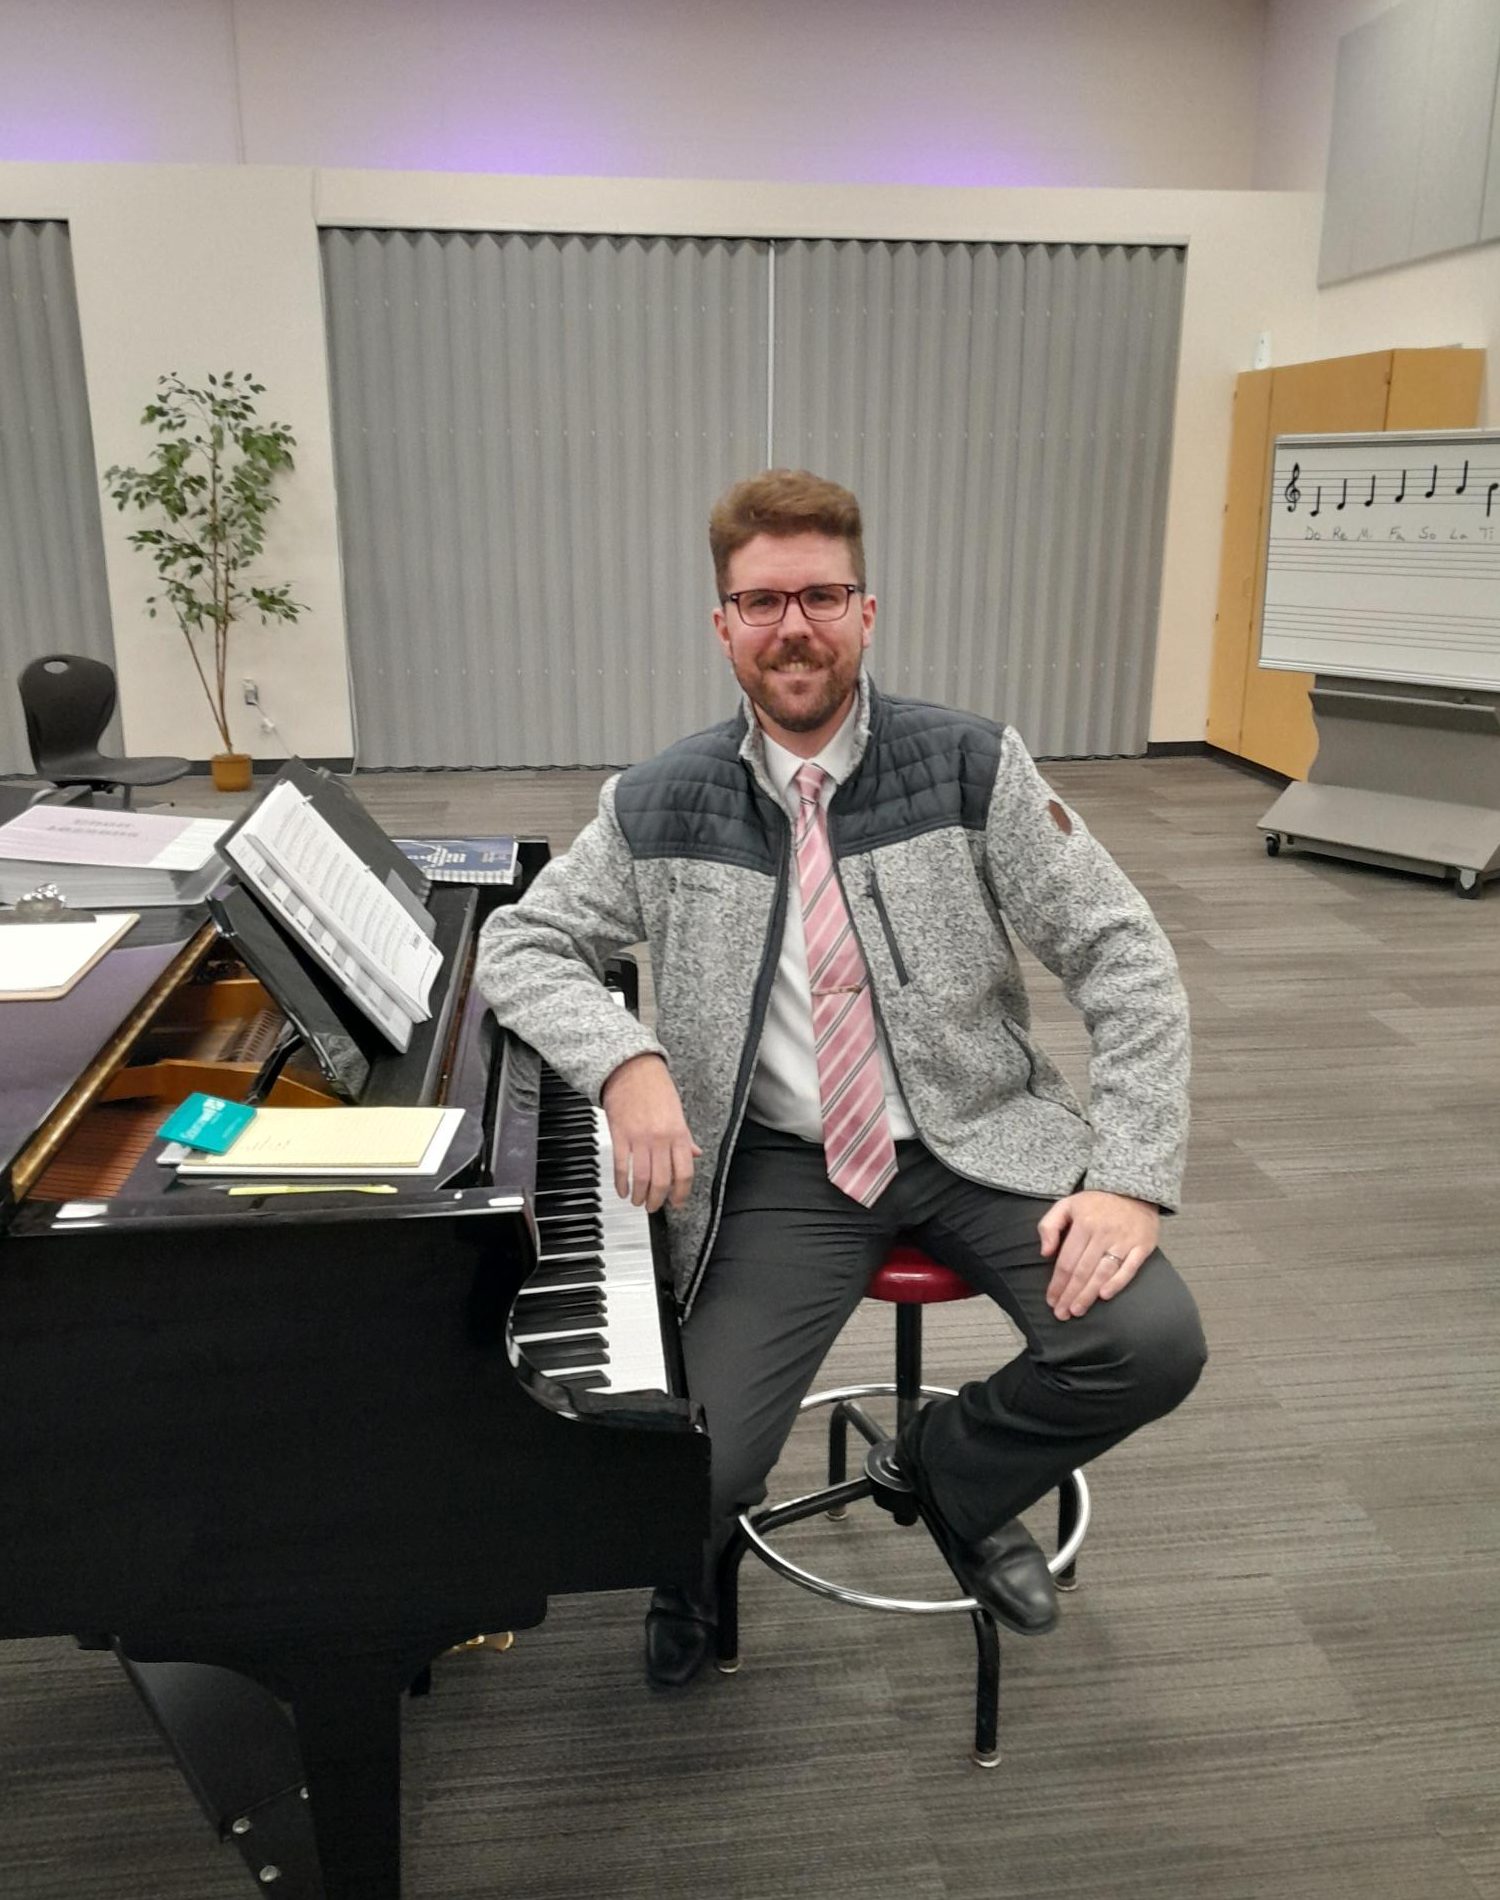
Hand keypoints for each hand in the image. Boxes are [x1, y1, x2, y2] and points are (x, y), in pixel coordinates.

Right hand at [600, 1054, 700, 1213]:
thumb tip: (695, 1154)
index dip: (681, 1193)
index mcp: (678, 1133)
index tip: (677, 1202)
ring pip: (642, 1178)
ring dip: (640, 1195)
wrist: (631, 1069)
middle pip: (662, 1180)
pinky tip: (623, 1190)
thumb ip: (685, 1137)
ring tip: (638, 1201)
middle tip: (655, 1206)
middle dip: (658, 1200)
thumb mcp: (678, 1112)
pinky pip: (621, 1167)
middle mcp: (660, 1139)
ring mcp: (639, 1139)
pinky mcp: (620, 1137)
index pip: (684, 1172)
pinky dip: (622, 1183)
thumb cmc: (655, 1086)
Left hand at [1038, 1190, 1159, 1320]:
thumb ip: (1049, 1225)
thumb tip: (1045, 1253)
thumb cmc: (1096, 1201)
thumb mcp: (1066, 1204)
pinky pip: (1130, 1269)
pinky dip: (1117, 1283)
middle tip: (1062, 1314)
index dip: (1057, 1283)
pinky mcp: (1143, 1246)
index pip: (1066, 1261)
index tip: (1051, 1300)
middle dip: (1070, 1295)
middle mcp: (1103, 1233)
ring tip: (1077, 1310)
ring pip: (1103, 1273)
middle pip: (1083, 1271)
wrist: (1134, 1188)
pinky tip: (1104, 1296)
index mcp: (1084, 1224)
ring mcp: (1124, 1241)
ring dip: (1089, 1295)